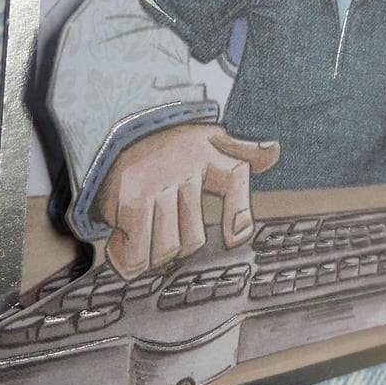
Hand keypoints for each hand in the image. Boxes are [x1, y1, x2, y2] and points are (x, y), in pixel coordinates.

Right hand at [97, 124, 279, 278]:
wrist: (112, 127)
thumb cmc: (165, 143)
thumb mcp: (204, 138)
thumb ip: (241, 151)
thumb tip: (273, 150)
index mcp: (205, 152)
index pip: (233, 177)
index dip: (238, 212)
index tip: (236, 237)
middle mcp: (182, 168)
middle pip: (192, 239)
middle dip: (177, 245)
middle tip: (162, 231)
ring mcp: (155, 185)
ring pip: (167, 249)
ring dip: (153, 254)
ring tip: (141, 236)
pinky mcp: (129, 199)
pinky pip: (137, 251)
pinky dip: (129, 257)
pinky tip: (122, 243)